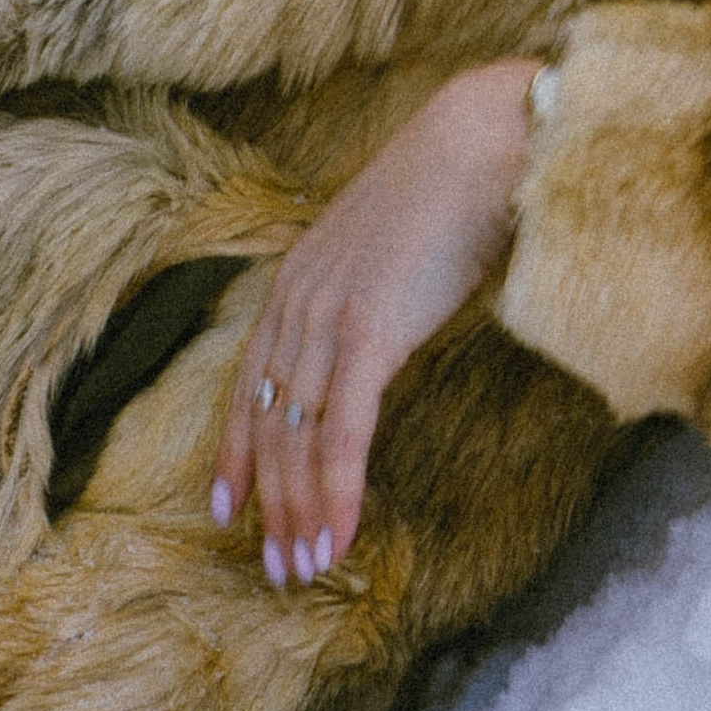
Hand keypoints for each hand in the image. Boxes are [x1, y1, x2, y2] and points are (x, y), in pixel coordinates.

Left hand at [213, 59, 538, 588]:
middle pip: (268, 422)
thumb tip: (379, 343)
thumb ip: (370, 297)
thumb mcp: (388, 250)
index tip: (227, 508)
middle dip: (270, 502)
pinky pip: (342, 432)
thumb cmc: (453, 192)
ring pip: (297, 438)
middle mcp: (299, 299)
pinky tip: (338, 537)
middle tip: (277, 569)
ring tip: (304, 569)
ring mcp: (329, 316)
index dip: (236, 451)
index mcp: (299, 278)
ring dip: (300, 512)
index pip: (250, 383)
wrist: (482, 140)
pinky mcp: (369, 333)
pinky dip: (336, 492)